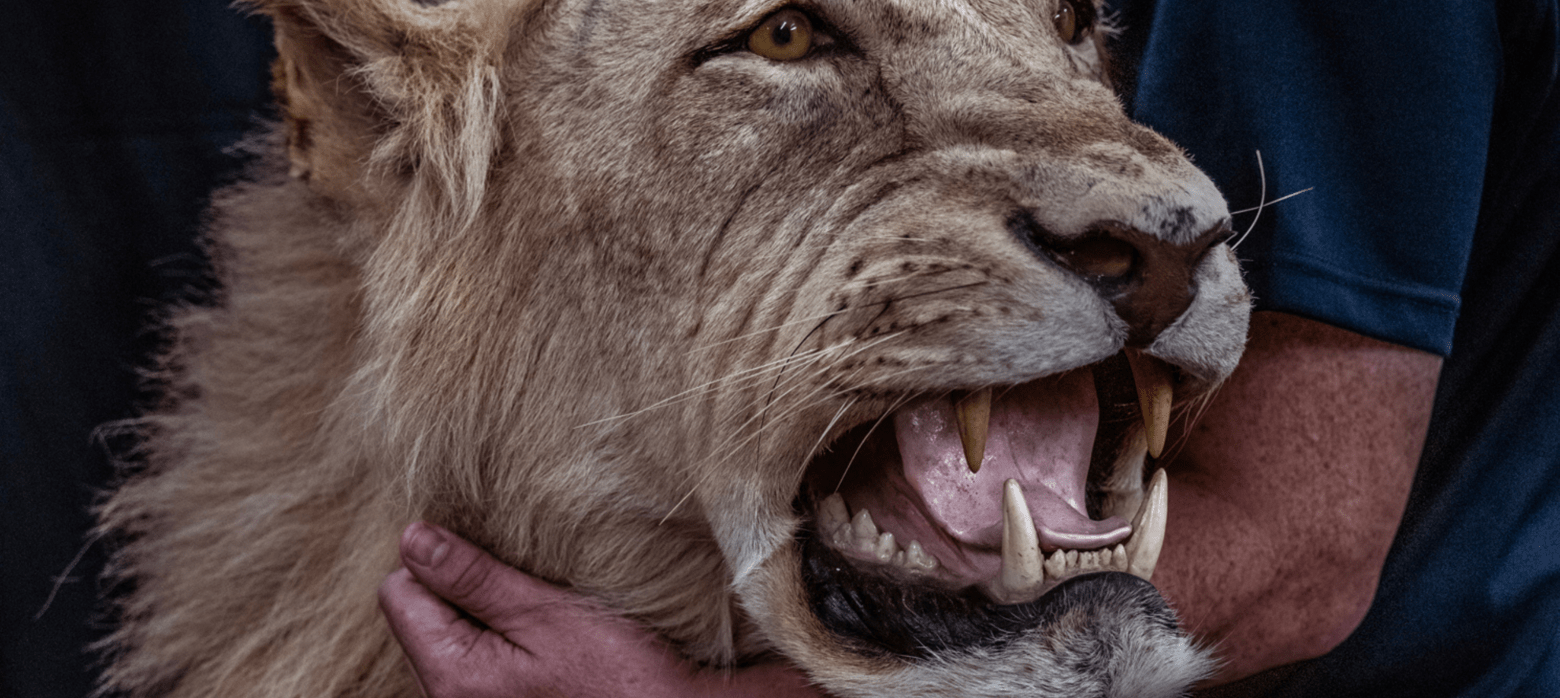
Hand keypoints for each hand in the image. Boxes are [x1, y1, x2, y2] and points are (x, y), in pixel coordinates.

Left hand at [378, 521, 823, 697]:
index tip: (489, 550)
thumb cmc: (620, 677)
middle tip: (521, 574)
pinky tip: (547, 634)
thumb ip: (474, 579)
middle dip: (463, 585)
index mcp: (451, 671)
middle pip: (423, 615)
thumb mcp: (545, 613)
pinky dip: (506, 635)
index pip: (398, 591)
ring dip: (488, 610)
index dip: (437, 557)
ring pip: (454, 634)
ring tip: (539, 605)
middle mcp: (450, 696)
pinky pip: (481, 657)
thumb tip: (414, 539)